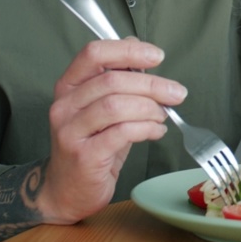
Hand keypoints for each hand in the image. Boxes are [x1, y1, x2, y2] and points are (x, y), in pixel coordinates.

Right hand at [40, 38, 187, 223]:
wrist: (67, 191)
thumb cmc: (91, 146)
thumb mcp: (104, 109)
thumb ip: (120, 82)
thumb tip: (144, 55)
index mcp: (68, 86)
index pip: (94, 53)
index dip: (128, 50)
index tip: (157, 56)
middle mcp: (64, 105)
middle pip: (112, 81)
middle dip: (152, 84)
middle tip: (176, 93)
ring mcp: (71, 131)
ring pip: (116, 106)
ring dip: (150, 108)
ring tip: (163, 115)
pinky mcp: (84, 155)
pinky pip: (122, 133)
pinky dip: (146, 129)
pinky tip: (156, 131)